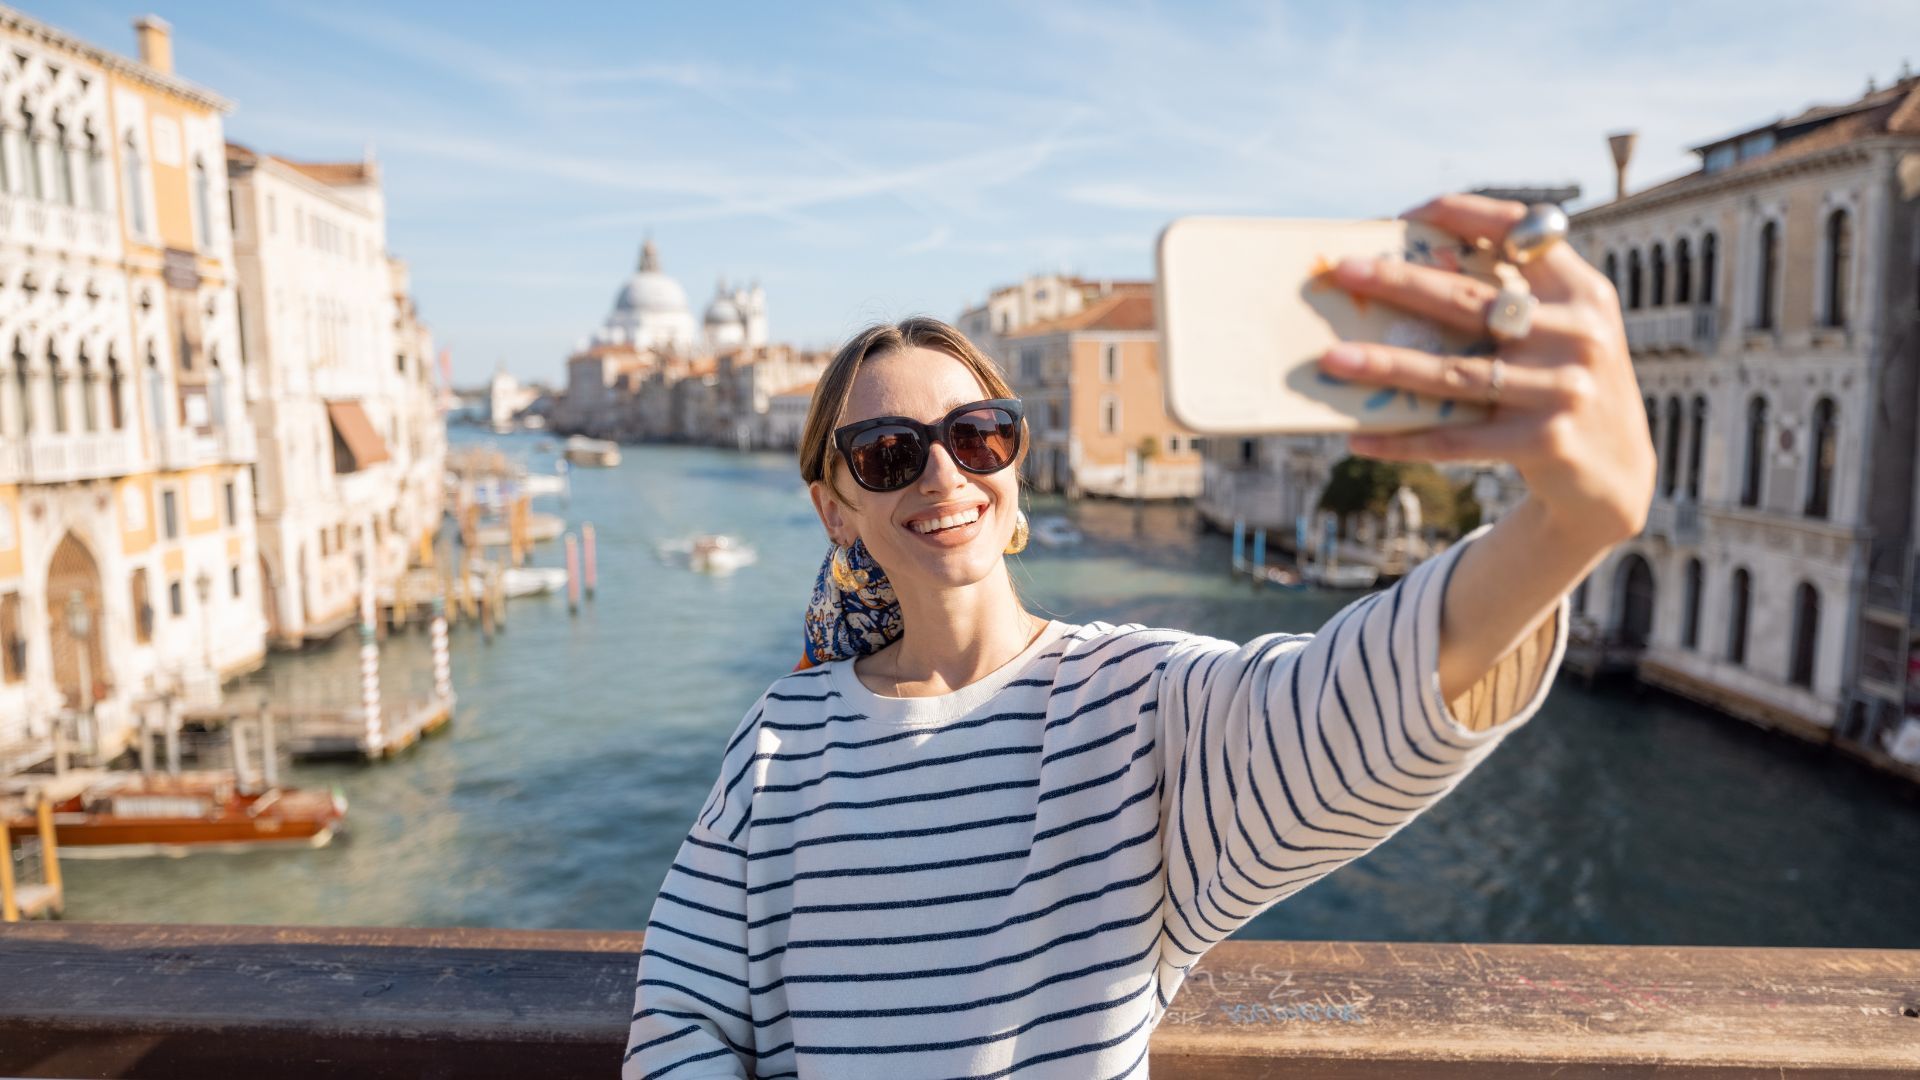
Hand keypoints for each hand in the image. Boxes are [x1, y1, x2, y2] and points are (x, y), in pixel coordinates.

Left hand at [1316, 192, 1655, 546]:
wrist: (1617, 474)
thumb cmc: (1564, 385)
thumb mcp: (1562, 332)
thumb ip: (1513, 300)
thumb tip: (1406, 277)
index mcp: (1582, 291)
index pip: (1521, 232)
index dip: (1464, 215)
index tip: (1405, 216)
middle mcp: (1578, 334)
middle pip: (1470, 300)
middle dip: (1399, 281)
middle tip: (1342, 271)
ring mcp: (1563, 389)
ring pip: (1454, 372)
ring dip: (1386, 364)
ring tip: (1331, 358)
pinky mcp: (1544, 442)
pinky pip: (1457, 439)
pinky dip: (1404, 439)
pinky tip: (1359, 437)